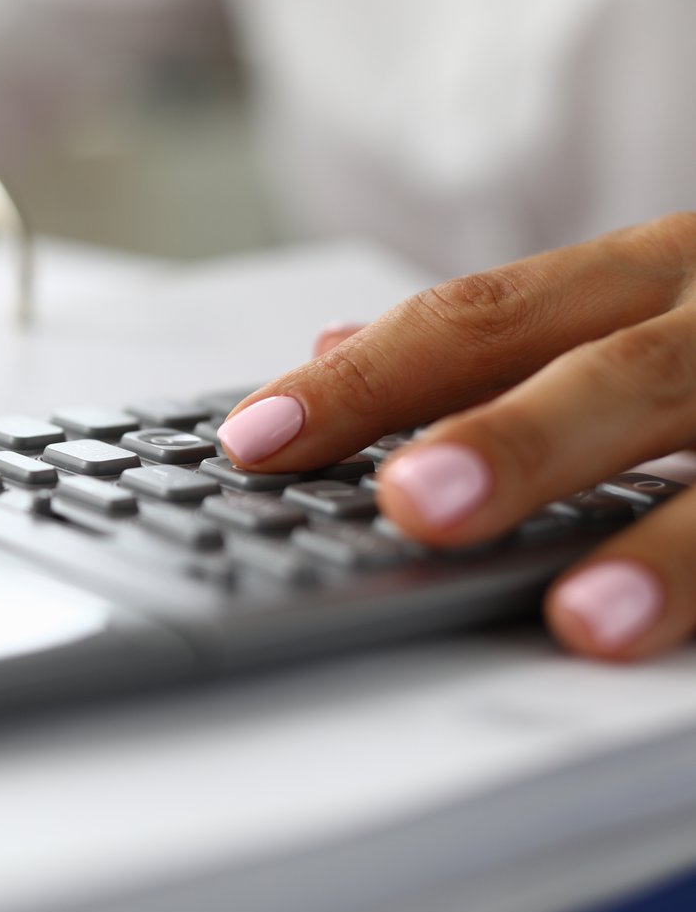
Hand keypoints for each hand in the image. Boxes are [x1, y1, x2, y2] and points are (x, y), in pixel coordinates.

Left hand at [214, 214, 695, 661]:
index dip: (367, 380)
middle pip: (620, 372)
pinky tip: (665, 643)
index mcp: (655, 268)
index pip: (482, 316)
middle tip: (408, 508)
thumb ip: (500, 333)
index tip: (257, 440)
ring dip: (674, 550)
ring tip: (588, 621)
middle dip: (515, 442)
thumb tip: (329, 346)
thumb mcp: (639, 293)